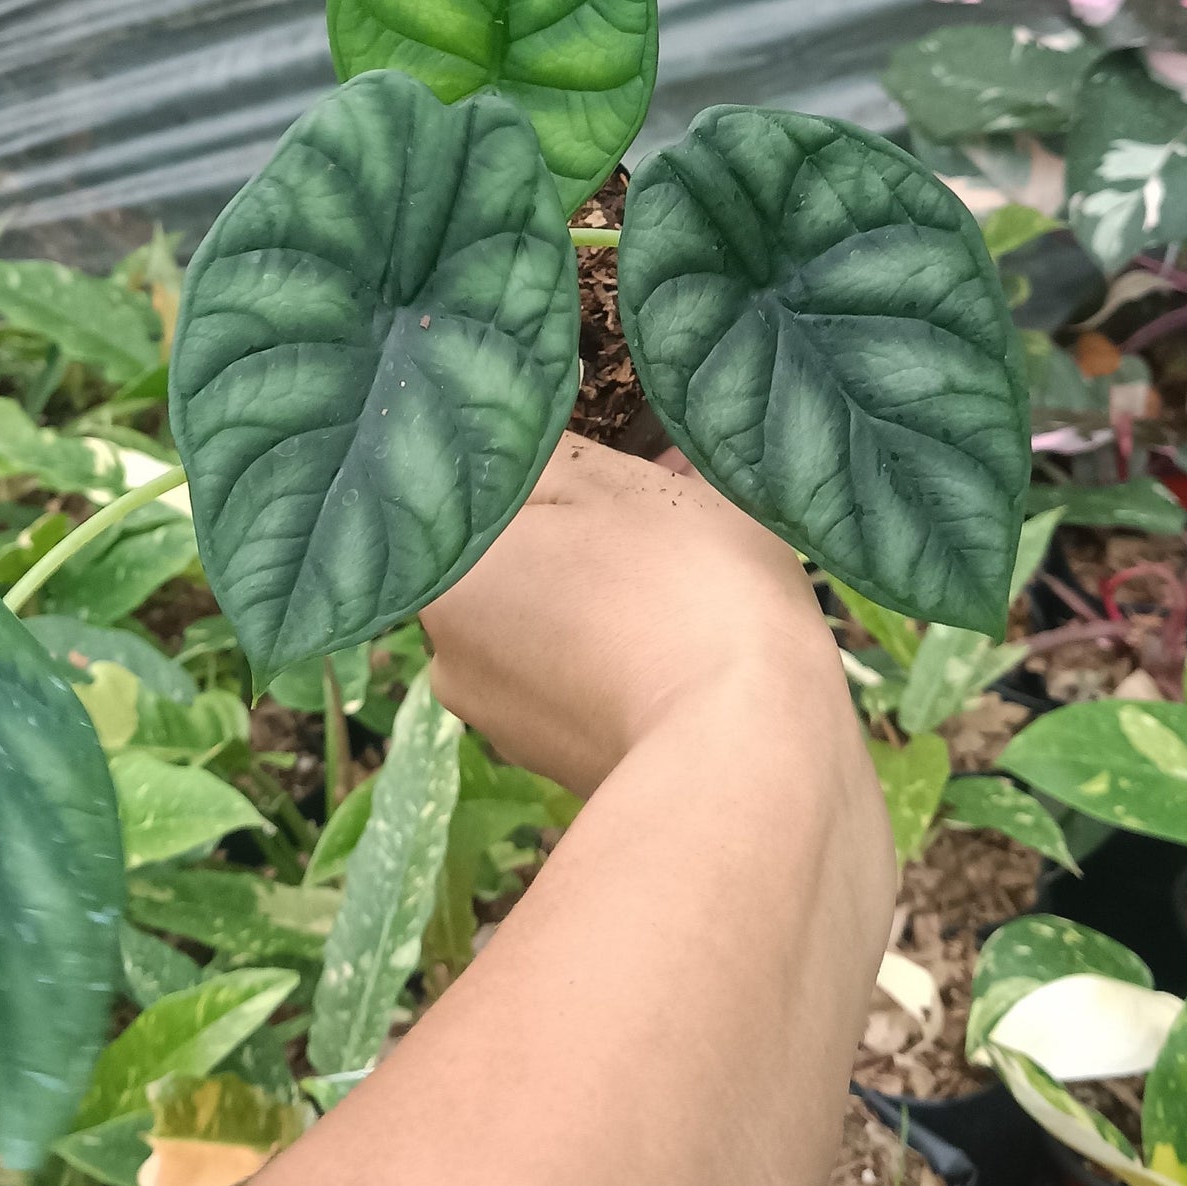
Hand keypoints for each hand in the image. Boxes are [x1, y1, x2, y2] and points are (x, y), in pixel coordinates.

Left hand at [423, 433, 850, 795]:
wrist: (749, 758)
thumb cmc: (677, 590)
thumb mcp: (609, 479)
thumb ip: (536, 442)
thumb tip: (509, 420)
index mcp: (437, 576)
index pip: (472, 491)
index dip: (550, 467)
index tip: (618, 465)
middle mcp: (446, 655)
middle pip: (511, 556)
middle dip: (580, 526)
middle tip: (670, 500)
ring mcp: (505, 721)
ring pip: (554, 615)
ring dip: (609, 585)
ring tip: (700, 563)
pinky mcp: (563, 765)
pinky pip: (587, 675)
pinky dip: (627, 647)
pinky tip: (696, 629)